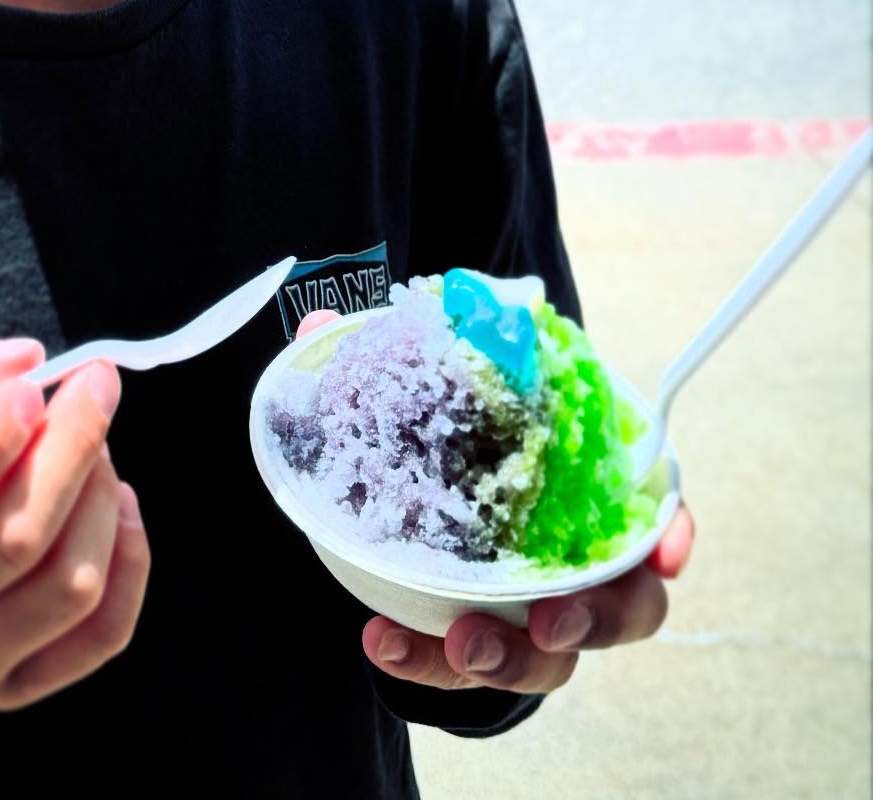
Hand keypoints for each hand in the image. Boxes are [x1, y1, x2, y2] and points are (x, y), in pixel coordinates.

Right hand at [0, 326, 150, 719]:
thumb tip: (24, 360)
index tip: (33, 383)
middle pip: (10, 543)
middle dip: (70, 448)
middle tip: (94, 385)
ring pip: (66, 587)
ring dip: (99, 496)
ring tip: (94, 446)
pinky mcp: (8, 690)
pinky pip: (100, 634)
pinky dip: (127, 556)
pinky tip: (114, 505)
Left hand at [293, 308, 695, 695]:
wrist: (417, 480)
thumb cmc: (450, 426)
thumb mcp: (434, 386)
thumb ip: (387, 354)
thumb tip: (319, 325)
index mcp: (587, 486)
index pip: (653, 515)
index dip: (670, 536)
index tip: (666, 550)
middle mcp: (578, 556)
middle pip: (622, 607)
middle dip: (595, 619)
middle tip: (547, 619)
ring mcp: (535, 606)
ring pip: (551, 656)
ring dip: (512, 659)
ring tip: (459, 646)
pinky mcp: (480, 637)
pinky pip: (469, 664)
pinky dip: (430, 663)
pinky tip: (385, 644)